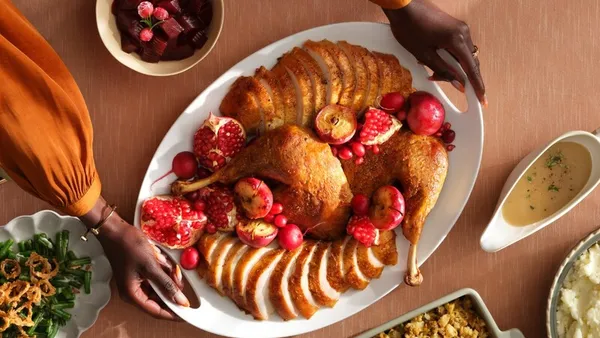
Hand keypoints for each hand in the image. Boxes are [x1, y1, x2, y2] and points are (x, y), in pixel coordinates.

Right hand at [80, 197, 188, 320]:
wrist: (115, 229)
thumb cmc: (129, 246)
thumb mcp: (150, 265)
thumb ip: (166, 284)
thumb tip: (180, 301)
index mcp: (132, 294)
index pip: (156, 311)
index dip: (173, 313)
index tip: (187, 313)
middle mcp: (133, 291)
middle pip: (159, 297)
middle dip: (169, 285)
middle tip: (175, 272)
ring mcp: (136, 282)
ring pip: (159, 285)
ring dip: (165, 274)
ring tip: (161, 259)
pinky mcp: (140, 272)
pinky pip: (156, 275)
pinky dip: (161, 268)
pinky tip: (159, 257)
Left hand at [384, 0, 485, 105]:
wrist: (404, 6)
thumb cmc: (409, 29)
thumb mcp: (424, 55)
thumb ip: (443, 70)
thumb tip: (459, 83)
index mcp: (457, 40)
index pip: (471, 68)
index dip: (477, 86)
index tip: (482, 99)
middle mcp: (463, 33)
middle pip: (468, 62)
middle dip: (457, 76)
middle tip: (436, 79)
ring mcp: (461, 28)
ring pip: (463, 56)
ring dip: (452, 66)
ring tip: (431, 69)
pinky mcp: (455, 27)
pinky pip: (458, 47)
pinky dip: (450, 57)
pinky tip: (434, 59)